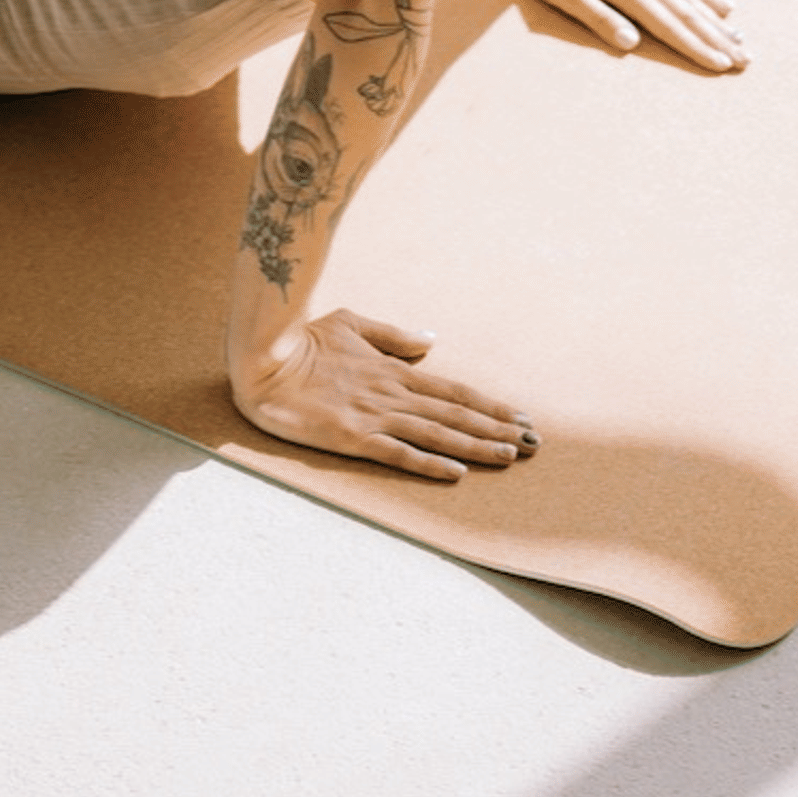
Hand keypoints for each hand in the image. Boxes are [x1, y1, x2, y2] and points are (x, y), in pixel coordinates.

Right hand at [231, 309, 536, 481]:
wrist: (262, 359)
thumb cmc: (303, 340)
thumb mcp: (352, 323)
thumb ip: (393, 335)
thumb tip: (430, 340)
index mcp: (393, 370)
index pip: (454, 391)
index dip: (491, 406)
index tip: (521, 417)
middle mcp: (392, 394)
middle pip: (456, 415)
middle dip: (498, 430)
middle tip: (535, 445)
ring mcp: (373, 416)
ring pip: (436, 435)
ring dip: (477, 447)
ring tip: (510, 457)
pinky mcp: (351, 437)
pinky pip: (398, 454)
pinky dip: (430, 463)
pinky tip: (457, 473)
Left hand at [522, 0, 747, 71]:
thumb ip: (597, 17)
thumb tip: (631, 43)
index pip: (669, 27)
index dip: (695, 48)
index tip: (720, 65)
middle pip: (689, 16)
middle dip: (718, 42)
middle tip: (744, 62)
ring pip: (693, 0)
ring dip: (719, 24)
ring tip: (743, 42)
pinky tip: (726, 8)